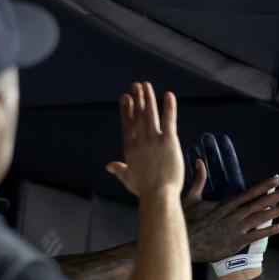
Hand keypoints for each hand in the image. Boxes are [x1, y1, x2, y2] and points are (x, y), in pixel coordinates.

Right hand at [106, 82, 183, 199]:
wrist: (158, 194)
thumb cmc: (144, 189)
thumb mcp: (128, 178)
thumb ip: (119, 169)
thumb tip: (109, 166)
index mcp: (130, 148)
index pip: (127, 124)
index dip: (126, 110)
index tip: (125, 98)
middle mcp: (140, 140)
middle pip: (138, 115)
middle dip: (137, 99)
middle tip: (136, 86)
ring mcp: (153, 139)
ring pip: (150, 114)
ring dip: (148, 98)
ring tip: (146, 85)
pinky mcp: (168, 141)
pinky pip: (169, 120)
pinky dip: (169, 107)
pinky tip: (169, 95)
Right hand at [183, 165, 278, 262]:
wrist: (184, 243)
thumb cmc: (186, 222)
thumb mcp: (190, 198)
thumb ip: (198, 180)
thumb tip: (199, 161)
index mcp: (226, 205)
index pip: (250, 192)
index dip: (265, 185)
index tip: (278, 178)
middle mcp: (235, 214)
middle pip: (261, 202)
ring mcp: (237, 228)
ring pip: (262, 217)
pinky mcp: (237, 242)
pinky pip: (257, 236)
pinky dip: (270, 230)